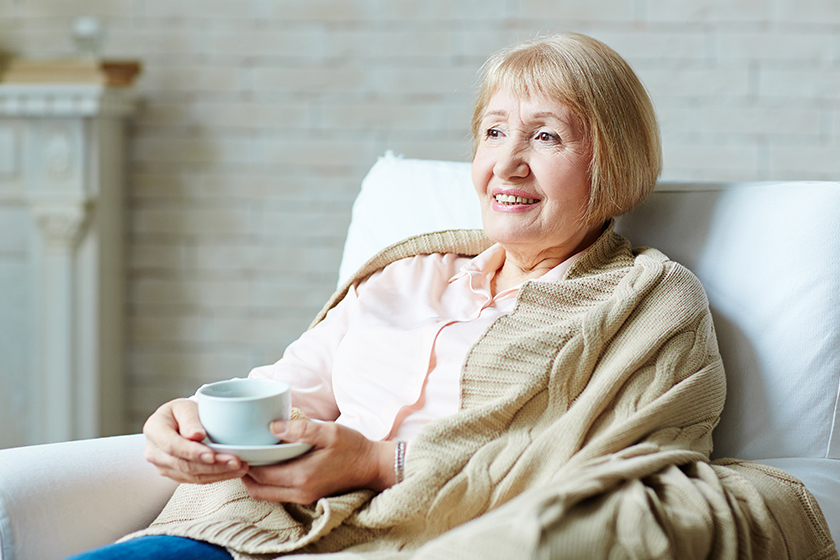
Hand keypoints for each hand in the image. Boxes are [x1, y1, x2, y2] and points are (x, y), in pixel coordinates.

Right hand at [143, 398, 248, 483]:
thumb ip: (190, 420)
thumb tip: (196, 436)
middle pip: (184, 464)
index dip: (192, 452)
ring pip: (192, 475)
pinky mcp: (175, 475)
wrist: (178, 421)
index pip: (172, 445)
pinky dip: (216, 476)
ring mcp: (163, 466)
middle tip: (236, 462)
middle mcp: (154, 451)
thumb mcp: (185, 407)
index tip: (212, 455)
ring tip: (240, 467)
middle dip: (212, 466)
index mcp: (154, 429)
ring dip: (218, 473)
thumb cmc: (183, 411)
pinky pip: (196, 480)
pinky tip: (233, 471)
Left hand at [242, 420, 395, 503]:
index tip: (237, 447)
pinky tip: (269, 464)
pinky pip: (278, 493)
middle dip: (244, 473)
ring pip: (266, 494)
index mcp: (302, 475)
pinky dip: (267, 482)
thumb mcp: (328, 431)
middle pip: (258, 489)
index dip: (245, 462)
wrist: (372, 466)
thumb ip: (300, 429)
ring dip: (254, 478)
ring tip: (251, 457)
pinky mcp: (307, 496)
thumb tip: (272, 426)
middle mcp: (299, 491)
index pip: (260, 474)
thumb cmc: (352, 447)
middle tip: (239, 453)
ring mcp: (303, 496)